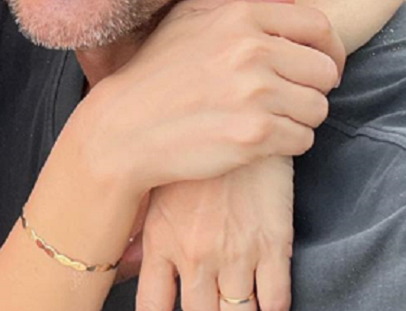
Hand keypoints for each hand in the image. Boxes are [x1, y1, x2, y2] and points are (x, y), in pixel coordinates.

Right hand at [70, 0, 342, 194]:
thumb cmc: (153, 73)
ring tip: (269, 119)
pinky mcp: (254, 135)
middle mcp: (251, 50)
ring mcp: (254, 94)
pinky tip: (258, 140)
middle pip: (325, 70)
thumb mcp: (184, 17)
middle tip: (289, 99)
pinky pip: (302, 139)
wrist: (122, 129)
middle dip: (312, 87)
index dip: (328, 50)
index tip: (318, 67)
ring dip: (300, 117)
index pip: (318, 26)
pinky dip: (286, 143)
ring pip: (318, 108)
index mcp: (239, 17)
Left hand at [135, 156, 294, 310]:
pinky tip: (267, 303)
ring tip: (239, 308)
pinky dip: (272, 307)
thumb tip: (130, 263)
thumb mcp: (157, 188)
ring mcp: (235, 253)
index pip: (152, 305)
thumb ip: (145, 234)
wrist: (235, 113)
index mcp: (162, 242)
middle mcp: (196, 256)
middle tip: (212, 308)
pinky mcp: (273, 243)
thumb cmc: (191, 146)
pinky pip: (275, 298)